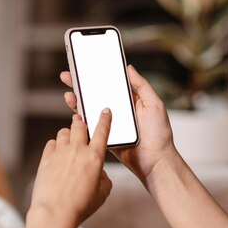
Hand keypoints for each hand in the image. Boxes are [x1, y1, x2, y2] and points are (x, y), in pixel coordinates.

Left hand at [28, 111, 112, 227]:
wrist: (55, 212)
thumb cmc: (80, 206)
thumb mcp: (102, 195)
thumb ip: (104, 180)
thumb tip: (99, 173)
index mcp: (95, 157)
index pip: (102, 131)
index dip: (105, 119)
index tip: (105, 111)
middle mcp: (78, 150)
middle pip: (80, 126)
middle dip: (82, 123)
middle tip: (81, 123)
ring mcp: (60, 153)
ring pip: (64, 132)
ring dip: (68, 134)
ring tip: (69, 142)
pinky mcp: (46, 158)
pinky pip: (51, 143)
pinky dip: (55, 145)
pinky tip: (57, 154)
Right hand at [60, 65, 175, 184]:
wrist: (155, 162)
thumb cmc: (159, 135)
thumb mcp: (154, 104)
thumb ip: (141, 86)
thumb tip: (129, 68)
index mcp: (129, 101)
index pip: (110, 84)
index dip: (97, 75)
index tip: (85, 66)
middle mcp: (118, 111)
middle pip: (95, 95)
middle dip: (80, 85)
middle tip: (67, 76)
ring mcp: (109, 123)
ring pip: (89, 109)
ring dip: (77, 101)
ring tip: (69, 94)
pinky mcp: (104, 136)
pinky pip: (89, 126)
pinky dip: (80, 119)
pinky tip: (75, 112)